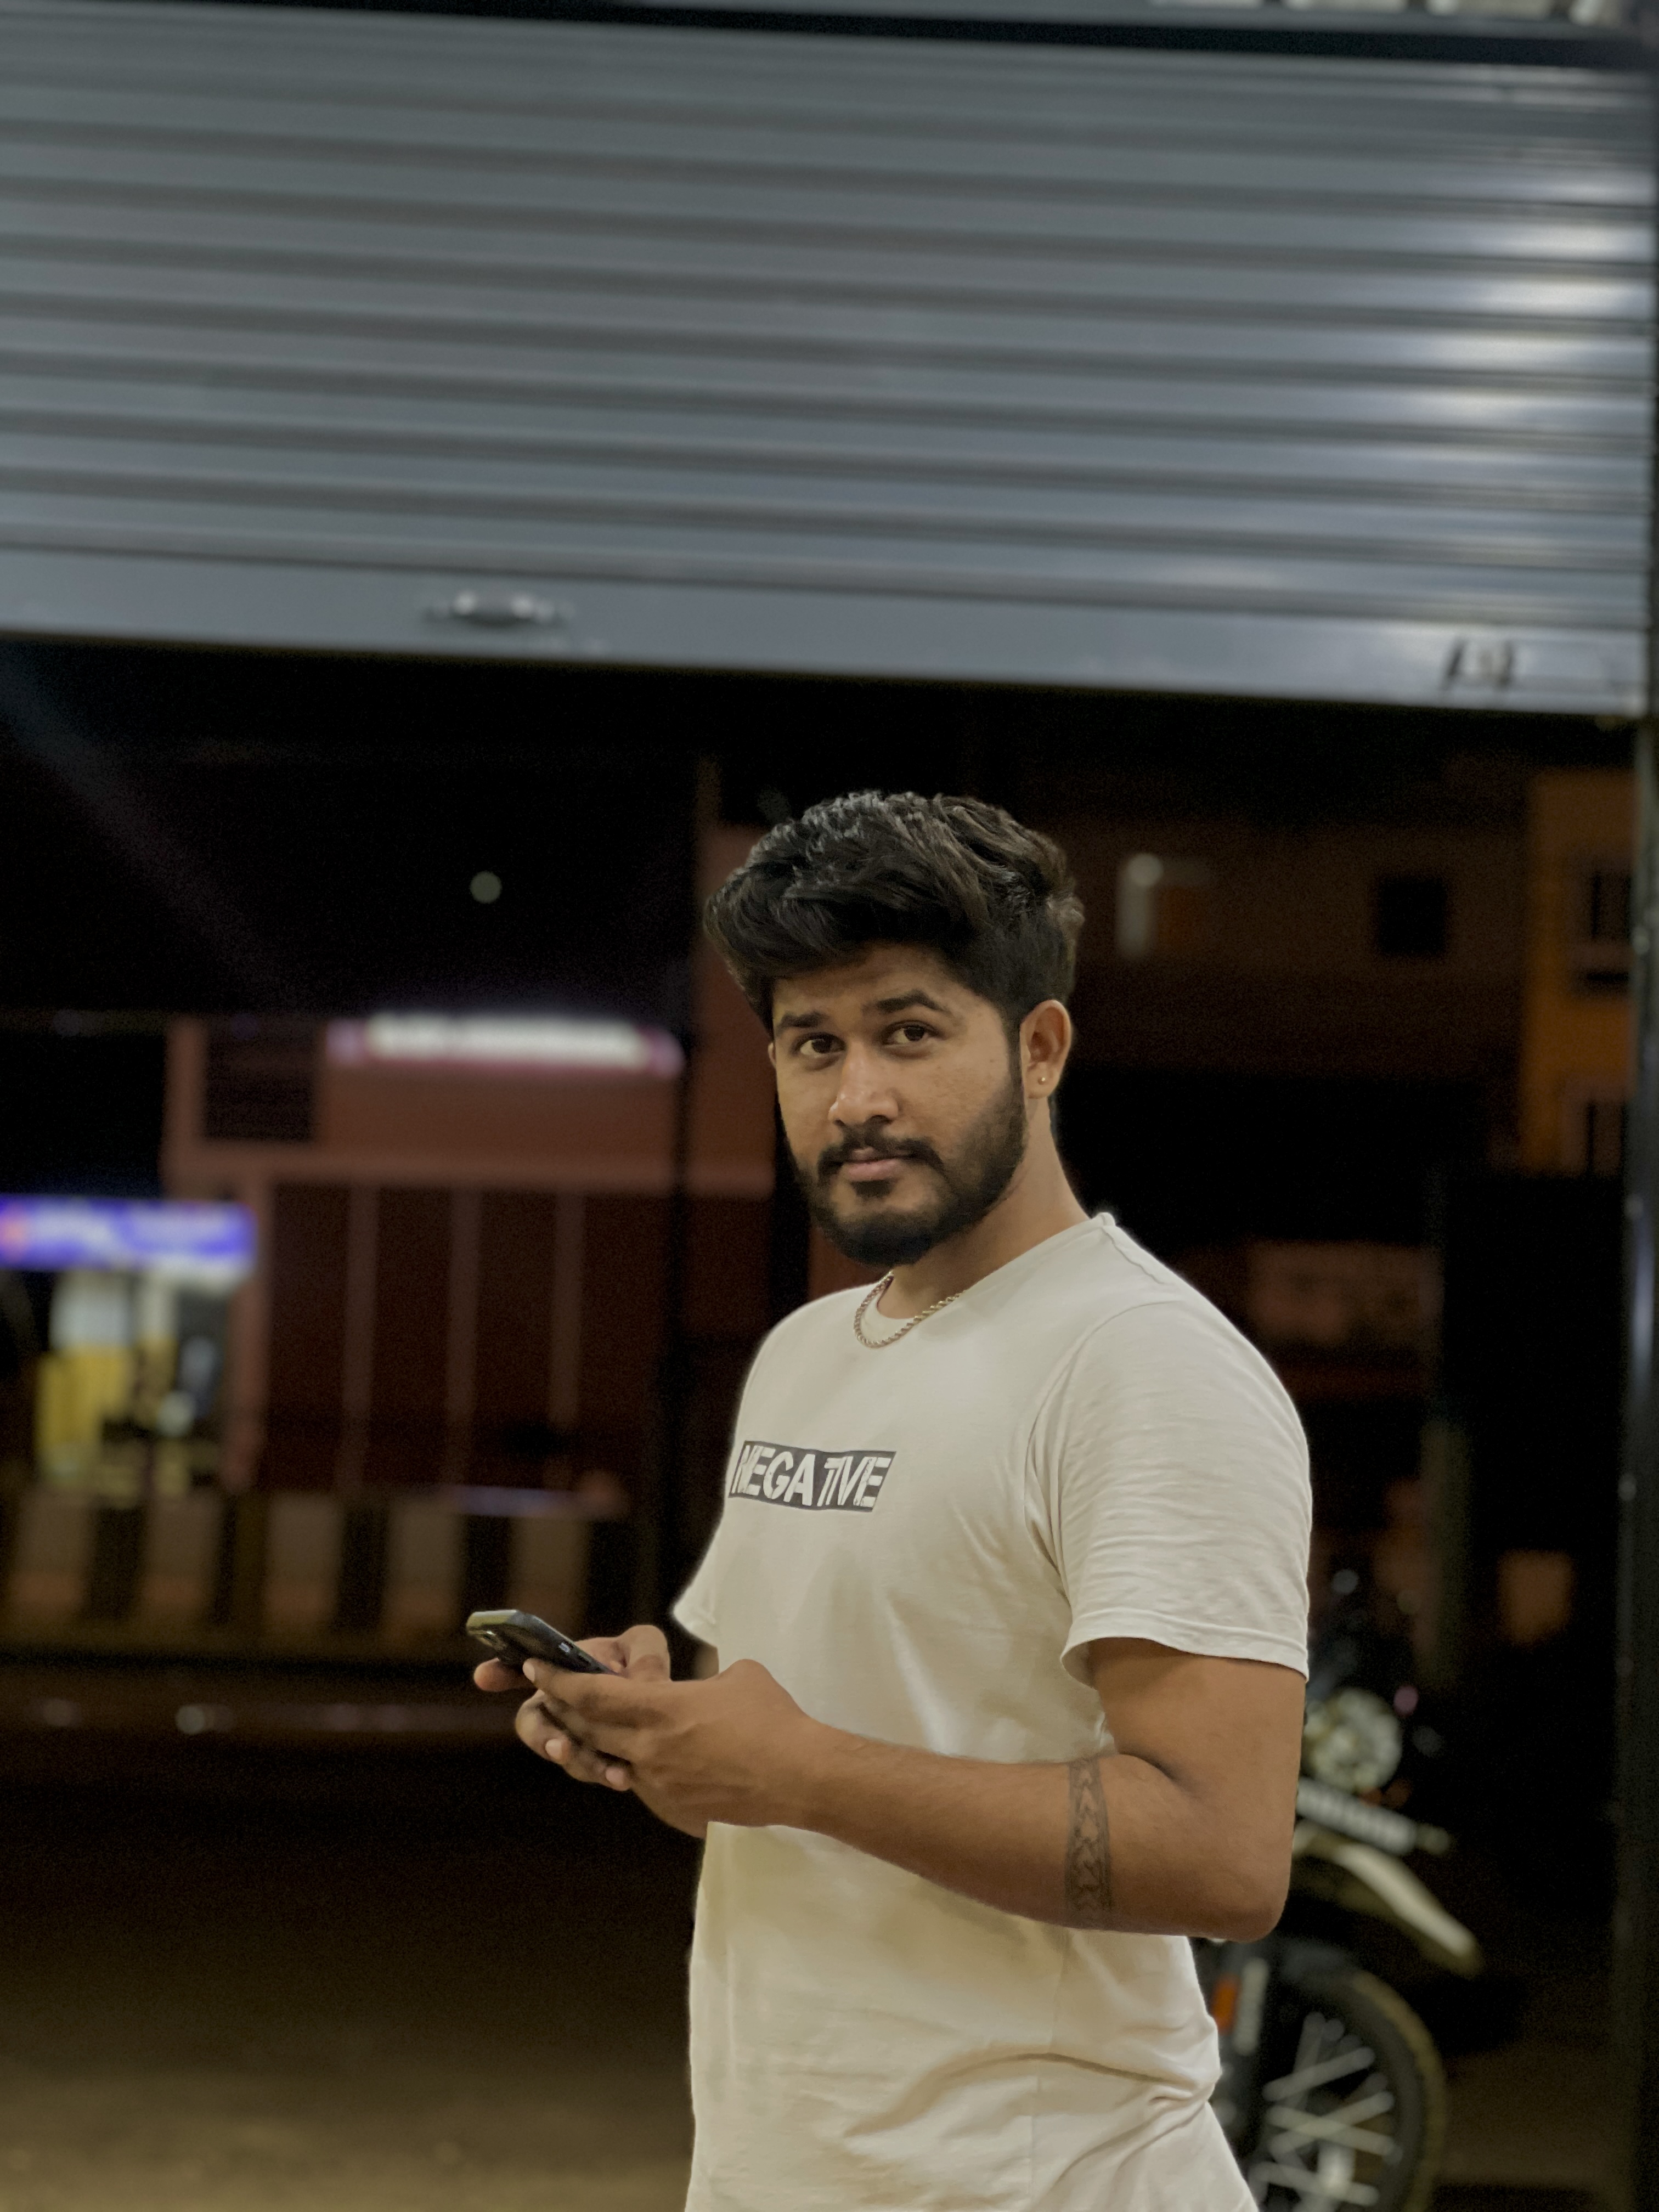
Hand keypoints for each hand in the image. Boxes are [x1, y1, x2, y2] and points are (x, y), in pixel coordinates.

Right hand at [473, 1624, 669, 1790]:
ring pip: (561, 1754)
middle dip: (542, 1738)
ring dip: (580, 1762)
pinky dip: (604, 1774)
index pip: (519, 1670)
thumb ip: (640, 1651)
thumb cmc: (641, 1670)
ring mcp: (571, 1739)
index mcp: (559, 1673)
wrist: (662, 1711)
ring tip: (607, 1771)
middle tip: (560, 1748)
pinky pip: (588, 1771)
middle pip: (532, 1724)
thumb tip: (622, 1673)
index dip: (499, 1672)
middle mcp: (555, 1708)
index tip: (483, 1676)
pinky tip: (623, 1776)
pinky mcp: (592, 1762)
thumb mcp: (642, 1649)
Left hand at [522, 1654, 827, 1834]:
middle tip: (552, 1696)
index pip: (591, 1695)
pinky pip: (642, 1785)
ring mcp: (659, 1785)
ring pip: (610, 1761)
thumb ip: (701, 1680)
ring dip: (597, 1744)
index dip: (560, 1681)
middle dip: (565, 1711)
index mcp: (659, 1710)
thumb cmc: (771, 1718)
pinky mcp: (675, 1810)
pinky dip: (633, 1768)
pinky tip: (644, 1760)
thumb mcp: (735, 1677)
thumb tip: (697, 1687)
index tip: (538, 1670)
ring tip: (595, 1728)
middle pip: (589, 1730)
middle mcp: (648, 1750)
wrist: (798, 1776)